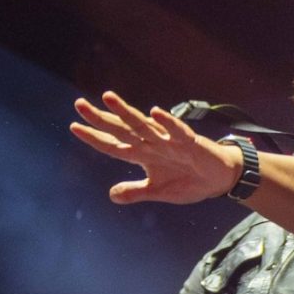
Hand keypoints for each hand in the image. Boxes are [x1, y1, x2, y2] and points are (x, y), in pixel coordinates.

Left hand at [70, 91, 239, 205]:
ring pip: (143, 125)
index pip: (114, 145)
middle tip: (80, 105)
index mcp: (143, 155)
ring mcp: (169, 141)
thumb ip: (136, 191)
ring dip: (126, 112)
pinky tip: (155, 113)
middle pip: (122, 129)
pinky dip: (167, 122)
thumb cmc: (189, 181)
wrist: (219, 180)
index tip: (74, 127)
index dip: (95, 138)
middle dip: (101, 118)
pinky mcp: (190, 142)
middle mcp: (152, 143)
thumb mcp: (158, 191)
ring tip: (108, 98)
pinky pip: (177, 131)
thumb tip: (111, 195)